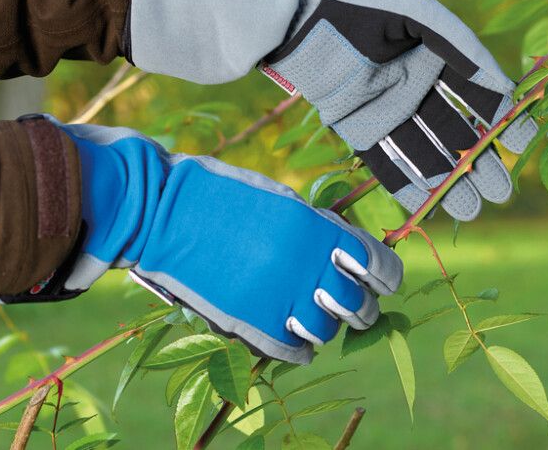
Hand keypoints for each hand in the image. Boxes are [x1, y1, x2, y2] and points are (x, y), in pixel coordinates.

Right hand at [0, 121, 402, 363]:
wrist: (163, 212)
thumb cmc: (222, 196)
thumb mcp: (281, 200)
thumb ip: (319, 229)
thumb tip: (350, 253)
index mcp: (317, 230)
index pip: (378, 266)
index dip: (385, 278)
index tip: (381, 281)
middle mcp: (305, 267)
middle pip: (358, 305)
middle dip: (358, 306)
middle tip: (350, 304)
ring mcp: (277, 299)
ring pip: (327, 331)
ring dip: (324, 325)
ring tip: (311, 315)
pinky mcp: (249, 324)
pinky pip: (294, 351)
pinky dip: (300, 348)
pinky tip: (297, 339)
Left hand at [129, 0, 536, 220]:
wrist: (294, 7)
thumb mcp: (420, 14)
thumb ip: (462, 47)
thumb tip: (504, 87)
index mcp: (435, 51)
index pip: (478, 91)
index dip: (502, 117)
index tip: (523, 142)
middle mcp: (414, 82)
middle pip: (454, 129)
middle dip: (479, 161)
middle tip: (500, 192)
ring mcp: (384, 105)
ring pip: (424, 151)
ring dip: (449, 179)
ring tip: (474, 209)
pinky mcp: (353, 124)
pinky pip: (385, 159)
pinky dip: (407, 182)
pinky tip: (431, 204)